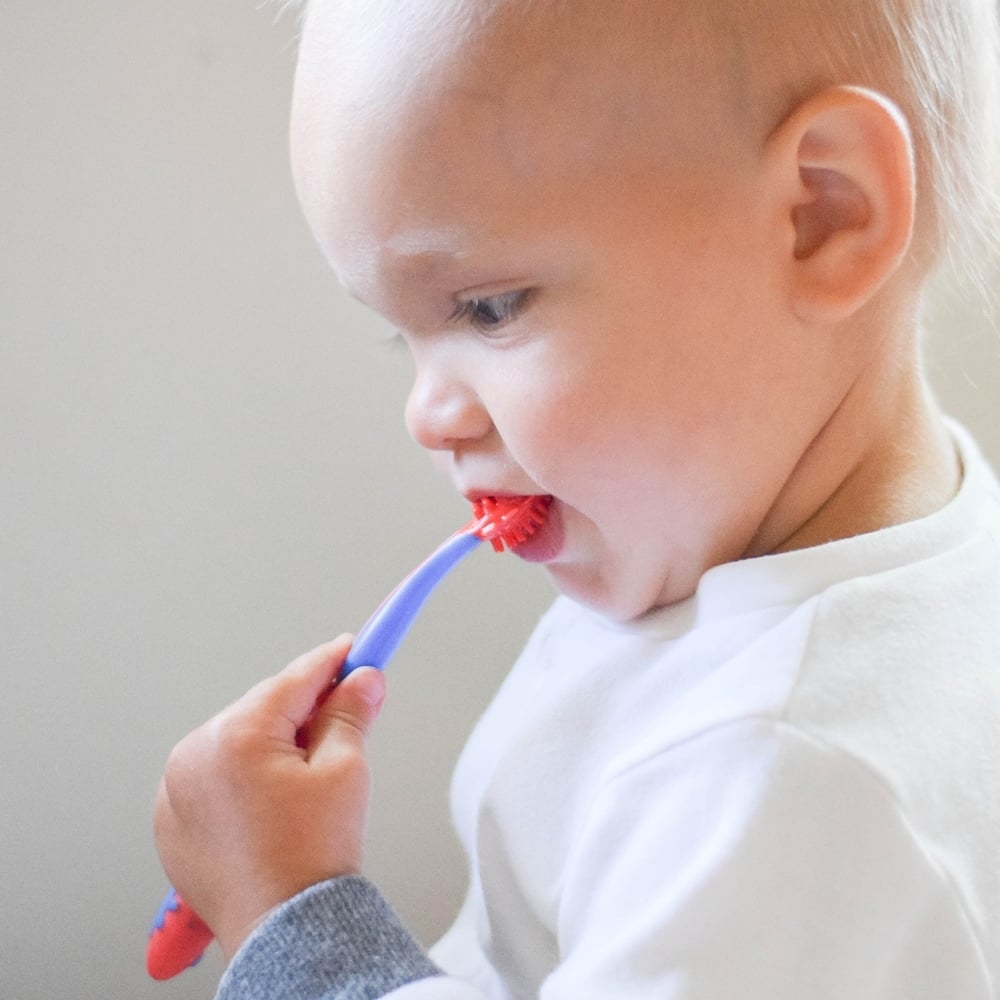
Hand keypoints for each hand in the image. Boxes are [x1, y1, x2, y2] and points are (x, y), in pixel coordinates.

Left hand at [153, 636, 386, 958]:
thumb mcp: (346, 770)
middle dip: (304, 708)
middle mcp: (194, 755)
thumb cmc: (310, 858)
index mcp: (235, 736)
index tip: (355, 648)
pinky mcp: (171, 820)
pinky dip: (243, 773)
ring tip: (308, 776)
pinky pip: (214, 774)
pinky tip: (275, 798)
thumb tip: (362, 681)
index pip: (294, 679)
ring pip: (238, 739)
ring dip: (272, 741)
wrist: (285, 932)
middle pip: (264, 708)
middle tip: (344, 716)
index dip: (333, 661)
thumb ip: (351, 714)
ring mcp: (175, 789)